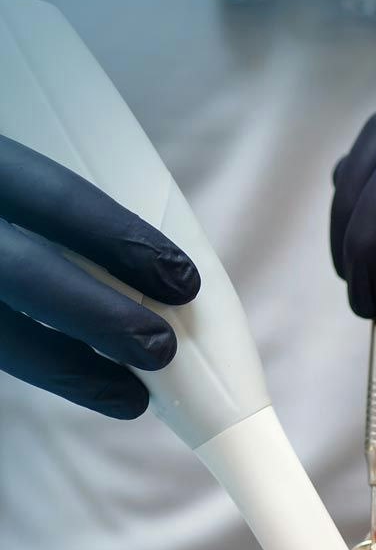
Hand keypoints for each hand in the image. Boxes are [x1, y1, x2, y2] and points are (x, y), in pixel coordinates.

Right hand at [0, 135, 199, 416]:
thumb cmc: (4, 159)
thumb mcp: (14, 151)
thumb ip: (45, 194)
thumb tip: (149, 260)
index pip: (53, 198)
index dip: (121, 239)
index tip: (183, 280)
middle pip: (22, 273)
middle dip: (97, 317)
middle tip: (160, 350)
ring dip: (65, 368)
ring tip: (128, 398)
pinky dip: (32, 361)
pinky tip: (73, 376)